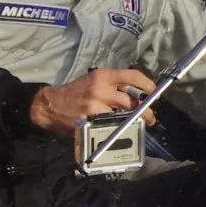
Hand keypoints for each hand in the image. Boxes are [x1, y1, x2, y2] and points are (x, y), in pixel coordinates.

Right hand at [28, 68, 156, 134]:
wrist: (50, 105)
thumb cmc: (75, 93)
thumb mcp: (93, 81)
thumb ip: (113, 85)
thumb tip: (137, 95)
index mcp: (102, 76)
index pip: (132, 76)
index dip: (148, 84)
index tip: (155, 92)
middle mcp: (100, 88)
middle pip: (132, 100)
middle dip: (145, 111)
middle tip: (151, 117)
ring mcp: (95, 106)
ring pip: (123, 115)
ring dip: (134, 122)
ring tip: (139, 125)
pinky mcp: (90, 120)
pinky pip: (111, 126)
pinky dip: (118, 129)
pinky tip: (120, 130)